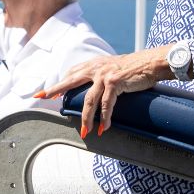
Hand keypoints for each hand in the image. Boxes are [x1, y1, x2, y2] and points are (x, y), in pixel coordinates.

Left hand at [38, 46, 171, 137]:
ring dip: (86, 118)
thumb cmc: (135, 67)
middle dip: (55, 90)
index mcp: (95, 64)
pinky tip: (104, 128)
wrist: (151, 62)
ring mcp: (105, 75)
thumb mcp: (114, 67)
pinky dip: (105, 118)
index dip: (61, 82)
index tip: (49, 93)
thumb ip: (103, 74)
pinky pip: (107, 105)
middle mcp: (97, 68)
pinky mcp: (115, 82)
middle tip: (42, 97)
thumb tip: (96, 89)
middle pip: (71, 81)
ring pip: (89, 100)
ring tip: (85, 131)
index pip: (72, 73)